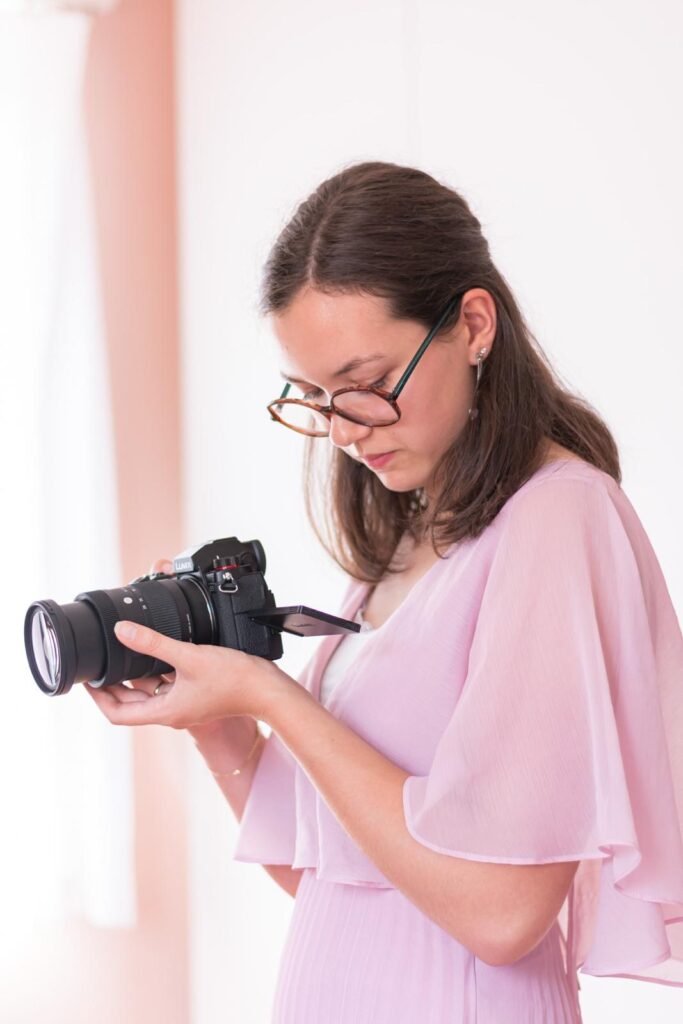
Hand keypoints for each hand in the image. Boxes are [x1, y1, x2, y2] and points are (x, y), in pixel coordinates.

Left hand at [82, 557, 289, 729]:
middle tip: (100, 664)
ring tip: (122, 654)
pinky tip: (156, 653)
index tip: (88, 679)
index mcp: (164, 711)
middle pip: (129, 705)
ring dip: (133, 678)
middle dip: (111, 686)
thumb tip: (122, 631)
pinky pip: (166, 687)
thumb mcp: (188, 656)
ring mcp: (184, 704)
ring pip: (147, 694)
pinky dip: (155, 673)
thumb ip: (153, 643)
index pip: (117, 714)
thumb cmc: (233, 679)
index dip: (98, 698)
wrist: (267, 689)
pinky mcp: (196, 695)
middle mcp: (171, 712)